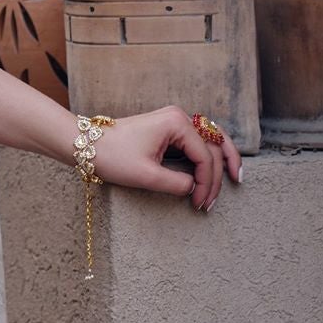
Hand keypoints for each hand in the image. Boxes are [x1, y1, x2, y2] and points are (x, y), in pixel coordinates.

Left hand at [94, 104, 240, 211]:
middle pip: (213, 146)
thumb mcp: (146, 176)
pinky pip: (197, 142)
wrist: (87, 146)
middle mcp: (179, 117)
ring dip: (222, 159)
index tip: (199, 204)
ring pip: (211, 139)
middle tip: (212, 202)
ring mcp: (174, 122)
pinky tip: (216, 169)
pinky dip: (208, 156)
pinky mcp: (169, 130)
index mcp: (176, 123)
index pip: (204, 156)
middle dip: (217, 175)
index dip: (207, 183)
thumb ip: (176, 183)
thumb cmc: (113, 157)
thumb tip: (194, 188)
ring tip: (236, 177)